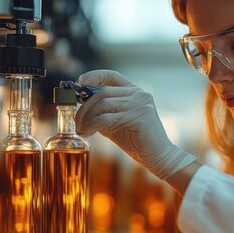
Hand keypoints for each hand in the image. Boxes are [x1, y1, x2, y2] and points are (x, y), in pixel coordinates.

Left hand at [75, 70, 195, 180]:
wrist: (157, 156)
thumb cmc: (136, 141)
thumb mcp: (115, 123)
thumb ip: (102, 113)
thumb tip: (80, 109)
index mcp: (134, 92)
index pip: (112, 76)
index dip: (93, 76)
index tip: (78, 84)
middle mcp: (139, 94)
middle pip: (103, 92)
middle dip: (84, 107)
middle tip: (76, 123)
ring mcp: (140, 103)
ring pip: (103, 104)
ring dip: (87, 118)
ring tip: (81, 130)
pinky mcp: (139, 116)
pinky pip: (107, 118)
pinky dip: (93, 125)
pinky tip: (88, 133)